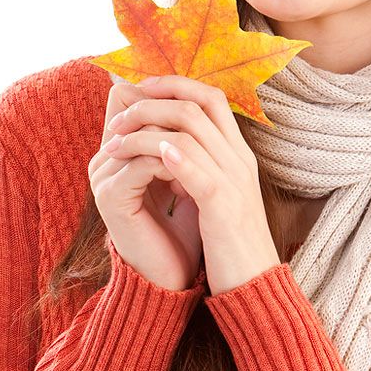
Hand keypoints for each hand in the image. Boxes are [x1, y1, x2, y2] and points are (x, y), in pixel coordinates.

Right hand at [88, 77, 202, 291]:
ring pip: (143, 134)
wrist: (171, 278)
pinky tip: (194, 176)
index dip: (166, 97)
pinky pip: (143, 163)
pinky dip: (174, 164)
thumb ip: (181, 146)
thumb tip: (198, 105)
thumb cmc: (181, 231)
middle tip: (208, 130)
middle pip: (136, 110)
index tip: (203, 113)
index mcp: (117, 152)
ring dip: (179, 141)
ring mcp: (102, 177)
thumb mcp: (183, 180)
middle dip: (176, 117)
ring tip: (206, 155)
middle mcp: (103, 159)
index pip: (130, 99)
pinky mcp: (110, 196)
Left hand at [99, 74, 281, 294]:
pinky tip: (148, 157)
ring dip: (145, 130)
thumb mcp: (216, 198)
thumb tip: (163, 145)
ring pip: (190, 130)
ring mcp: (234, 180)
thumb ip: (195, 168)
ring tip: (115, 143)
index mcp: (238, 155)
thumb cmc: (231, 244)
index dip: (174, 84)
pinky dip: (171, 157)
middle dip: (152, 101)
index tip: (139, 91)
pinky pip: (198, 170)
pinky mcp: (223, 207)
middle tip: (118, 117)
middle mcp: (239, 159)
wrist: (255, 285)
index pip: (211, 97)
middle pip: (197, 103)